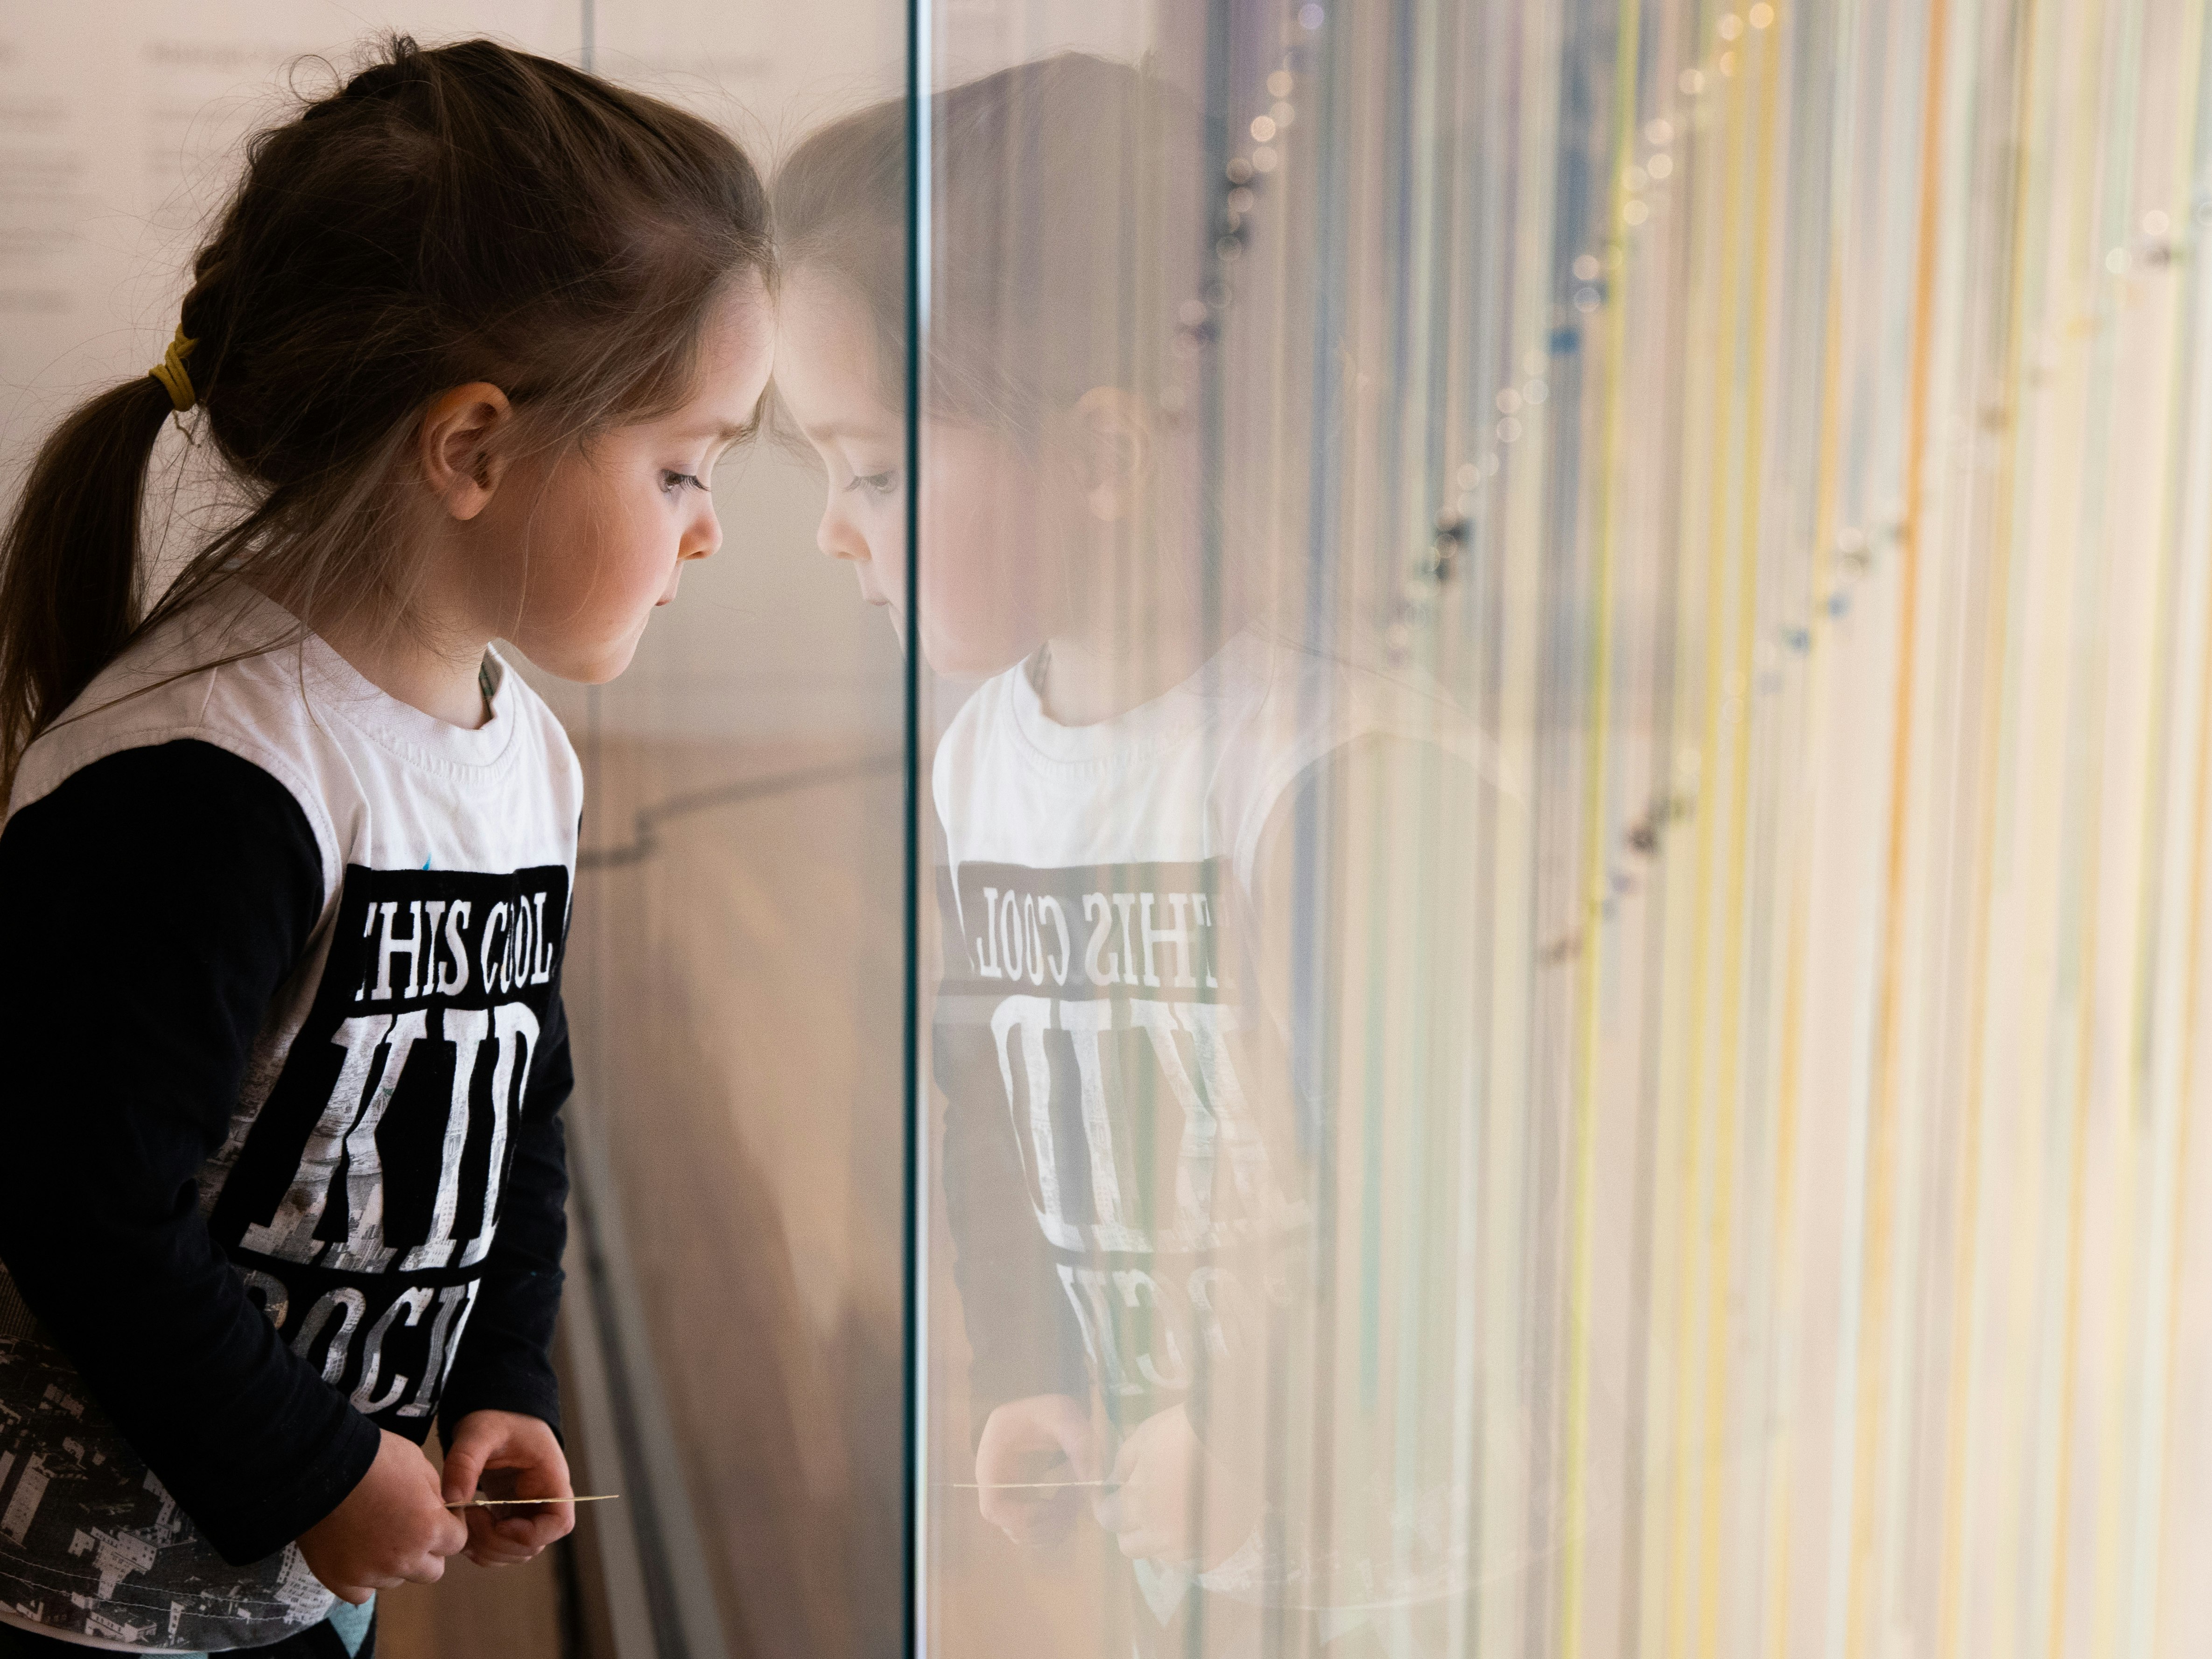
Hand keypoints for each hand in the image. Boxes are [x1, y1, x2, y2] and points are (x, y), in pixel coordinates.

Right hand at [298, 1429, 468, 1603]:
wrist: (320, 1466)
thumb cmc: (374, 1459)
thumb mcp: (419, 1465)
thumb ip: (436, 1496)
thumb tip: (440, 1513)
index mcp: (428, 1529)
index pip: (456, 1542)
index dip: (449, 1526)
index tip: (436, 1515)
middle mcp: (403, 1559)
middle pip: (431, 1570)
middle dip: (427, 1551)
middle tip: (408, 1528)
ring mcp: (370, 1574)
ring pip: (396, 1580)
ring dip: (393, 1564)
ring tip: (374, 1534)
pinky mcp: (340, 1581)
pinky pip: (362, 1593)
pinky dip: (362, 1578)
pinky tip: (355, 1554)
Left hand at [440, 1409, 574, 1567]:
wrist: (496, 1410)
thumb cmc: (497, 1416)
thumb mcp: (479, 1432)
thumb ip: (465, 1463)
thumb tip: (452, 1500)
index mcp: (550, 1477)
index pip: (559, 1522)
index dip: (531, 1534)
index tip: (499, 1523)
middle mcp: (544, 1499)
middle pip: (533, 1545)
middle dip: (497, 1543)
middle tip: (469, 1519)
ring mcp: (526, 1510)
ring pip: (516, 1552)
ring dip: (487, 1549)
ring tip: (463, 1521)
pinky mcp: (510, 1514)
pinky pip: (501, 1545)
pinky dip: (481, 1547)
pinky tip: (464, 1526)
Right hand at [973, 1394, 1098, 1547]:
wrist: (1039, 1414)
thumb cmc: (1043, 1411)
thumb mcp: (1062, 1413)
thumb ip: (1079, 1441)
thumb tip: (1093, 1480)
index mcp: (992, 1462)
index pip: (994, 1508)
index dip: (1023, 1518)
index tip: (1052, 1506)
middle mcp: (994, 1486)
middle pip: (1011, 1528)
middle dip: (1047, 1525)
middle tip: (1073, 1506)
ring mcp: (1008, 1497)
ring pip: (1025, 1535)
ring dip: (1054, 1529)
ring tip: (1074, 1503)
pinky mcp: (1022, 1503)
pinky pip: (1034, 1530)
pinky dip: (1055, 1528)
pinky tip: (1071, 1506)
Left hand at [1093, 1403, 1257, 1569]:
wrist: (1236, 1437)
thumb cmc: (1185, 1431)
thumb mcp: (1144, 1437)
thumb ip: (1123, 1465)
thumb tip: (1114, 1482)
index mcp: (1138, 1505)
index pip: (1107, 1520)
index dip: (1105, 1505)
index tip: (1110, 1495)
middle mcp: (1160, 1533)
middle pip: (1130, 1546)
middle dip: (1129, 1526)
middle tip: (1140, 1505)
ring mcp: (1190, 1546)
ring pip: (1161, 1554)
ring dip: (1159, 1537)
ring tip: (1174, 1510)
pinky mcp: (1216, 1550)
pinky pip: (1192, 1558)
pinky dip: (1188, 1542)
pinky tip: (1197, 1519)